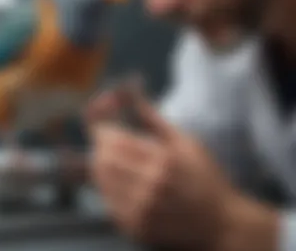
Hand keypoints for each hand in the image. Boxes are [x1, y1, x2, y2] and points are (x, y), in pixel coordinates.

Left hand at [84, 90, 248, 248]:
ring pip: (101, 180)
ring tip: (113, 155)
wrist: (221, 223)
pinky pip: (108, 201)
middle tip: (106, 136)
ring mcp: (142, 212)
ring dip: (100, 163)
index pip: (114, 140)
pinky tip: (119, 178)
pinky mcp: (136, 228)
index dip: (101, 126)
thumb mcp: (186, 142)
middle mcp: (150, 188)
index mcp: (164, 161)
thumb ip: (153, 118)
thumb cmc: (206, 176)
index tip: (102, 120)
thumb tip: (130, 92)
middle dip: (99, 143)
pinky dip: (106, 185)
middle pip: (103, 159)